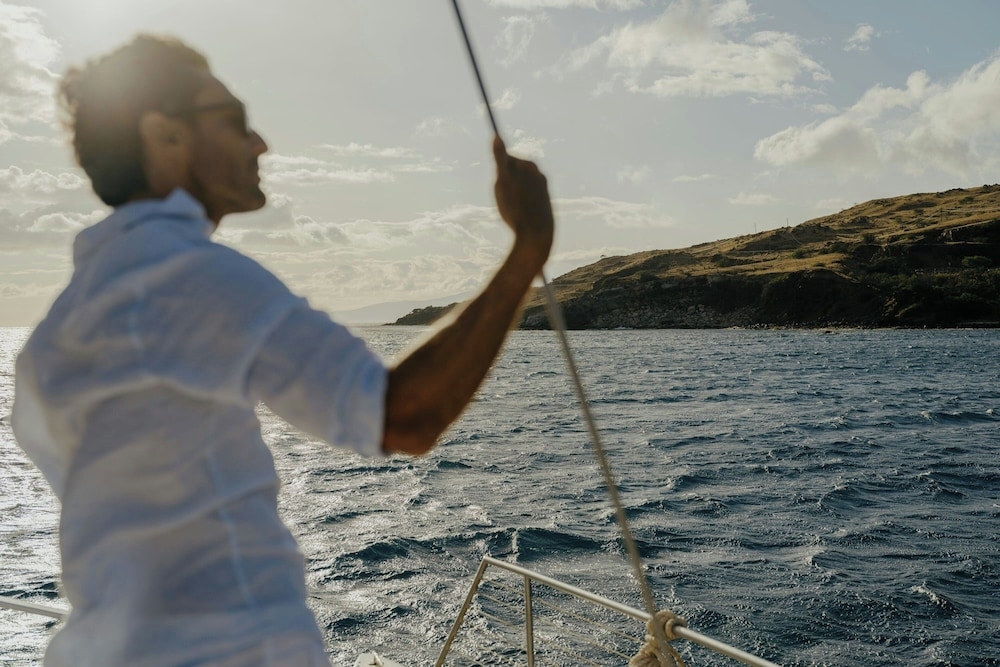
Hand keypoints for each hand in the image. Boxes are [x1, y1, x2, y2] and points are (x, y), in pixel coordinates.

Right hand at [493, 136, 553, 266]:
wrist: (537, 235)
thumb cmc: (517, 206)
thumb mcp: (504, 180)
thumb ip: (500, 157)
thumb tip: (496, 135)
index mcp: (532, 167)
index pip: (506, 161)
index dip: (499, 174)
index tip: (501, 186)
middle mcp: (540, 177)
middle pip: (511, 176)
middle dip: (504, 186)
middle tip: (505, 201)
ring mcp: (542, 192)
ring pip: (515, 191)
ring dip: (510, 198)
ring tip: (512, 212)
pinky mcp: (542, 207)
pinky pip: (523, 203)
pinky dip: (518, 208)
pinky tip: (520, 219)